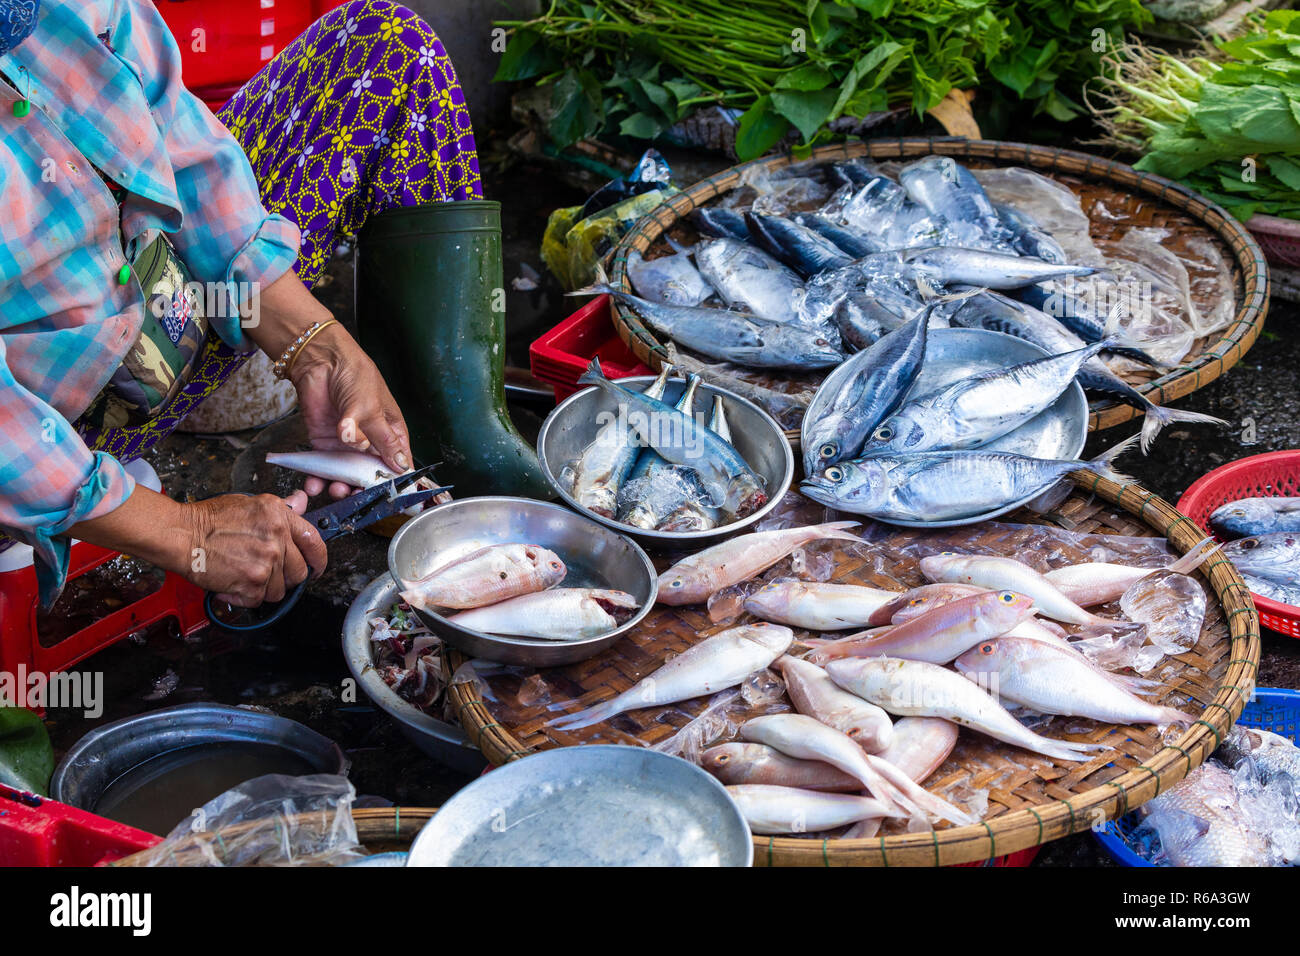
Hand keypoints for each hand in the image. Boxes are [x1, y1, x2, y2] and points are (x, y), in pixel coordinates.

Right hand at [69, 486, 328, 608]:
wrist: (181, 534)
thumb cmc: (210, 518)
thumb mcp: (251, 503)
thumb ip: (281, 508)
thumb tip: (302, 501)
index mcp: (280, 516)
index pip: (315, 541)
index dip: (318, 559)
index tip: (316, 567)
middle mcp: (277, 539)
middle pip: (299, 572)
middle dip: (286, 577)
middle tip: (268, 573)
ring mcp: (266, 562)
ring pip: (280, 590)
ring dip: (264, 588)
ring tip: (244, 574)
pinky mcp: (251, 583)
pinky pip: (259, 600)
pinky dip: (245, 597)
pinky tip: (233, 584)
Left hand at [245, 270, 413, 499]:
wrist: (320, 361)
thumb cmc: (355, 376)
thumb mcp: (373, 410)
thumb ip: (382, 440)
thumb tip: (400, 466)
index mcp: (391, 431)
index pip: (398, 462)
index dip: (396, 480)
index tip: (392, 498)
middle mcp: (370, 441)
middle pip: (371, 473)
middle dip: (363, 487)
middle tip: (357, 495)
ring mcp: (347, 444)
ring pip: (347, 474)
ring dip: (341, 485)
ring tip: (335, 489)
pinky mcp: (324, 443)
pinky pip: (323, 467)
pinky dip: (319, 477)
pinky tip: (315, 483)